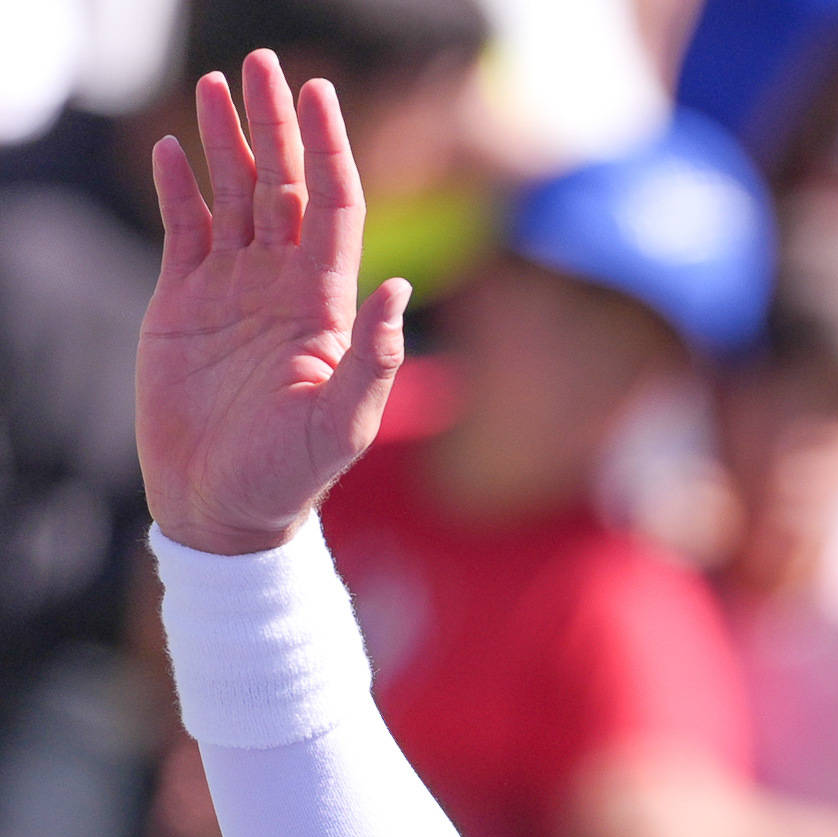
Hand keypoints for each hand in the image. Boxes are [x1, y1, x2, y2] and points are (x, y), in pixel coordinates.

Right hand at [135, 54, 408, 556]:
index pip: (335, 209)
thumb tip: (400, 288)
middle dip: (277, 127)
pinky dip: (179, 188)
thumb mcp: (343, 424)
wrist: (223, 510)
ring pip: (234, 198)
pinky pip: (185, 231)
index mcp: (326, 308)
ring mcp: (233, 293)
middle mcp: (283, 289)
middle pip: (284, 188)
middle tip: (266, 66)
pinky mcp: (183, 305)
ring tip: (218, 87)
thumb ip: (375, 358)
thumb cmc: (290, 477)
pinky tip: (177, 149)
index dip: (330, 151)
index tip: (321, 97)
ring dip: (228, 143)